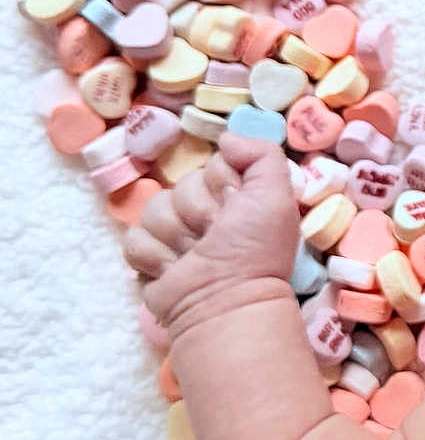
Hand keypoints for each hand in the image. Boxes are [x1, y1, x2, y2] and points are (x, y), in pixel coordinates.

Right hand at [122, 134, 299, 328]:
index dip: (224, 185)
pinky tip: (174, 270)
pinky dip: (154, 256)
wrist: (223, 301)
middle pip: (181, 186)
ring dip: (177, 237)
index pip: (213, 166)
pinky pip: (134, 238)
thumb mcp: (274, 196)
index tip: (237, 208)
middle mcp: (205, 212)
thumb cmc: (254, 249)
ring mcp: (174, 234)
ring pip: (154, 209)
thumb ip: (261, 155)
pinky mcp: (148, 256)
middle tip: (216, 236)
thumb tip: (226, 137)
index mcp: (236, 197)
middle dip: (200, 213)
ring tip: (196, 256)